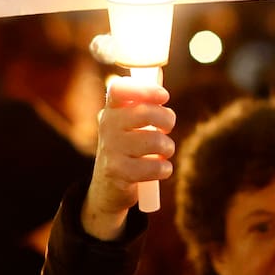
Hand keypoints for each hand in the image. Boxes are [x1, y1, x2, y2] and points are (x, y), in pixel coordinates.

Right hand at [82, 77, 175, 239]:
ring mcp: (111, 150)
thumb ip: (143, 105)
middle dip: (167, 120)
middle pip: (146, 112)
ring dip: (168, 147)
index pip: (119, 89)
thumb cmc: (128, 149)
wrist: (108, 188)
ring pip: (156, 141)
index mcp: (111, 110)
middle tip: (167, 128)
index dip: (145, 89)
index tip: (164, 96)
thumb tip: (160, 86)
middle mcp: (107, 127)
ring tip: (163, 152)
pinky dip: (165, 169)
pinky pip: (156, 167)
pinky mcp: (118, 173)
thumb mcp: (129, 124)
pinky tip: (159, 169)